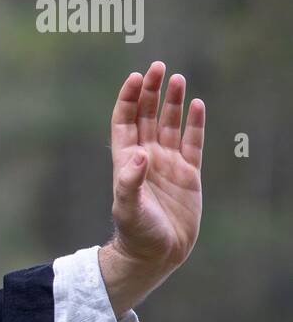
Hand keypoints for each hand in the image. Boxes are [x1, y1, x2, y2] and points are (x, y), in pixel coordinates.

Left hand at [99, 61, 205, 315]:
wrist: (156, 254)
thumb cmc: (134, 232)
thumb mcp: (127, 208)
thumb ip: (129, 182)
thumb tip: (139, 156)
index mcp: (125, 160)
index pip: (125, 121)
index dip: (128, 99)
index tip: (135, 78)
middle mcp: (146, 157)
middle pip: (147, 116)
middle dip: (151, 91)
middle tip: (158, 67)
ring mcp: (168, 164)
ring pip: (170, 124)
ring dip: (173, 102)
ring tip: (177, 78)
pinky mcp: (188, 174)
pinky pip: (192, 142)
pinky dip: (194, 124)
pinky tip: (197, 104)